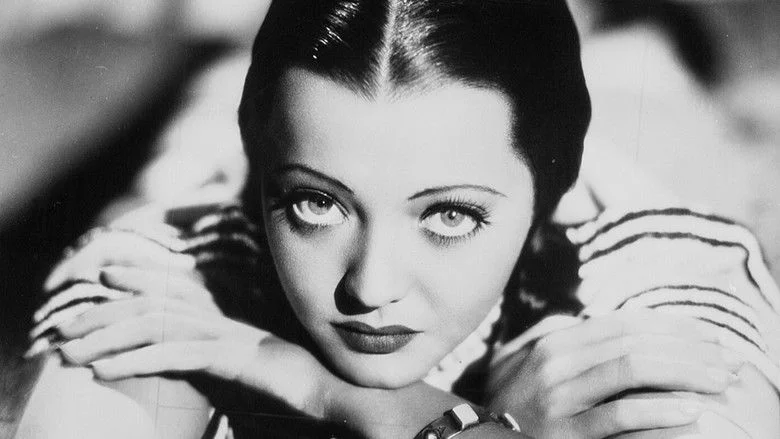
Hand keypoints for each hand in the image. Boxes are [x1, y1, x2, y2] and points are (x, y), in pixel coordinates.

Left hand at [39, 265, 329, 416]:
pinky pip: (172, 355)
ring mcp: (224, 334)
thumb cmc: (290, 383)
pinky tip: (104, 372)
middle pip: (153, 303)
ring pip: (153, 325)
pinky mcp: (228, 357)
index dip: (140, 274)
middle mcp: (220, 318)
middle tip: (64, 325)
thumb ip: (213, 358)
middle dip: (104, 311)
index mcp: (224, 316)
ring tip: (68, 353)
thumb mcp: (243, 367)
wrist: (326, 392)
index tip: (106, 272)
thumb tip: (183, 360)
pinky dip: (133, 362)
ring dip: (105, 339)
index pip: (175, 287)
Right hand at [486, 310, 743, 438]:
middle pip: (635, 342)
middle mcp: (556, 360)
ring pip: (632, 370)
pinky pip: (619, 417)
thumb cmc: (509, 402)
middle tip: (727, 363)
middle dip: (690, 349)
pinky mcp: (566, 433)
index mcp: (554, 340)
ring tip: (719, 382)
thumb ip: (553, 334)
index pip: (626, 323)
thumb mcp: (522, 359)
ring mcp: (559, 396)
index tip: (710, 335)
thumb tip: (587, 318)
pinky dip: (659, 413)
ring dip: (685, 374)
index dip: (673, 326)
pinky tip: (691, 412)